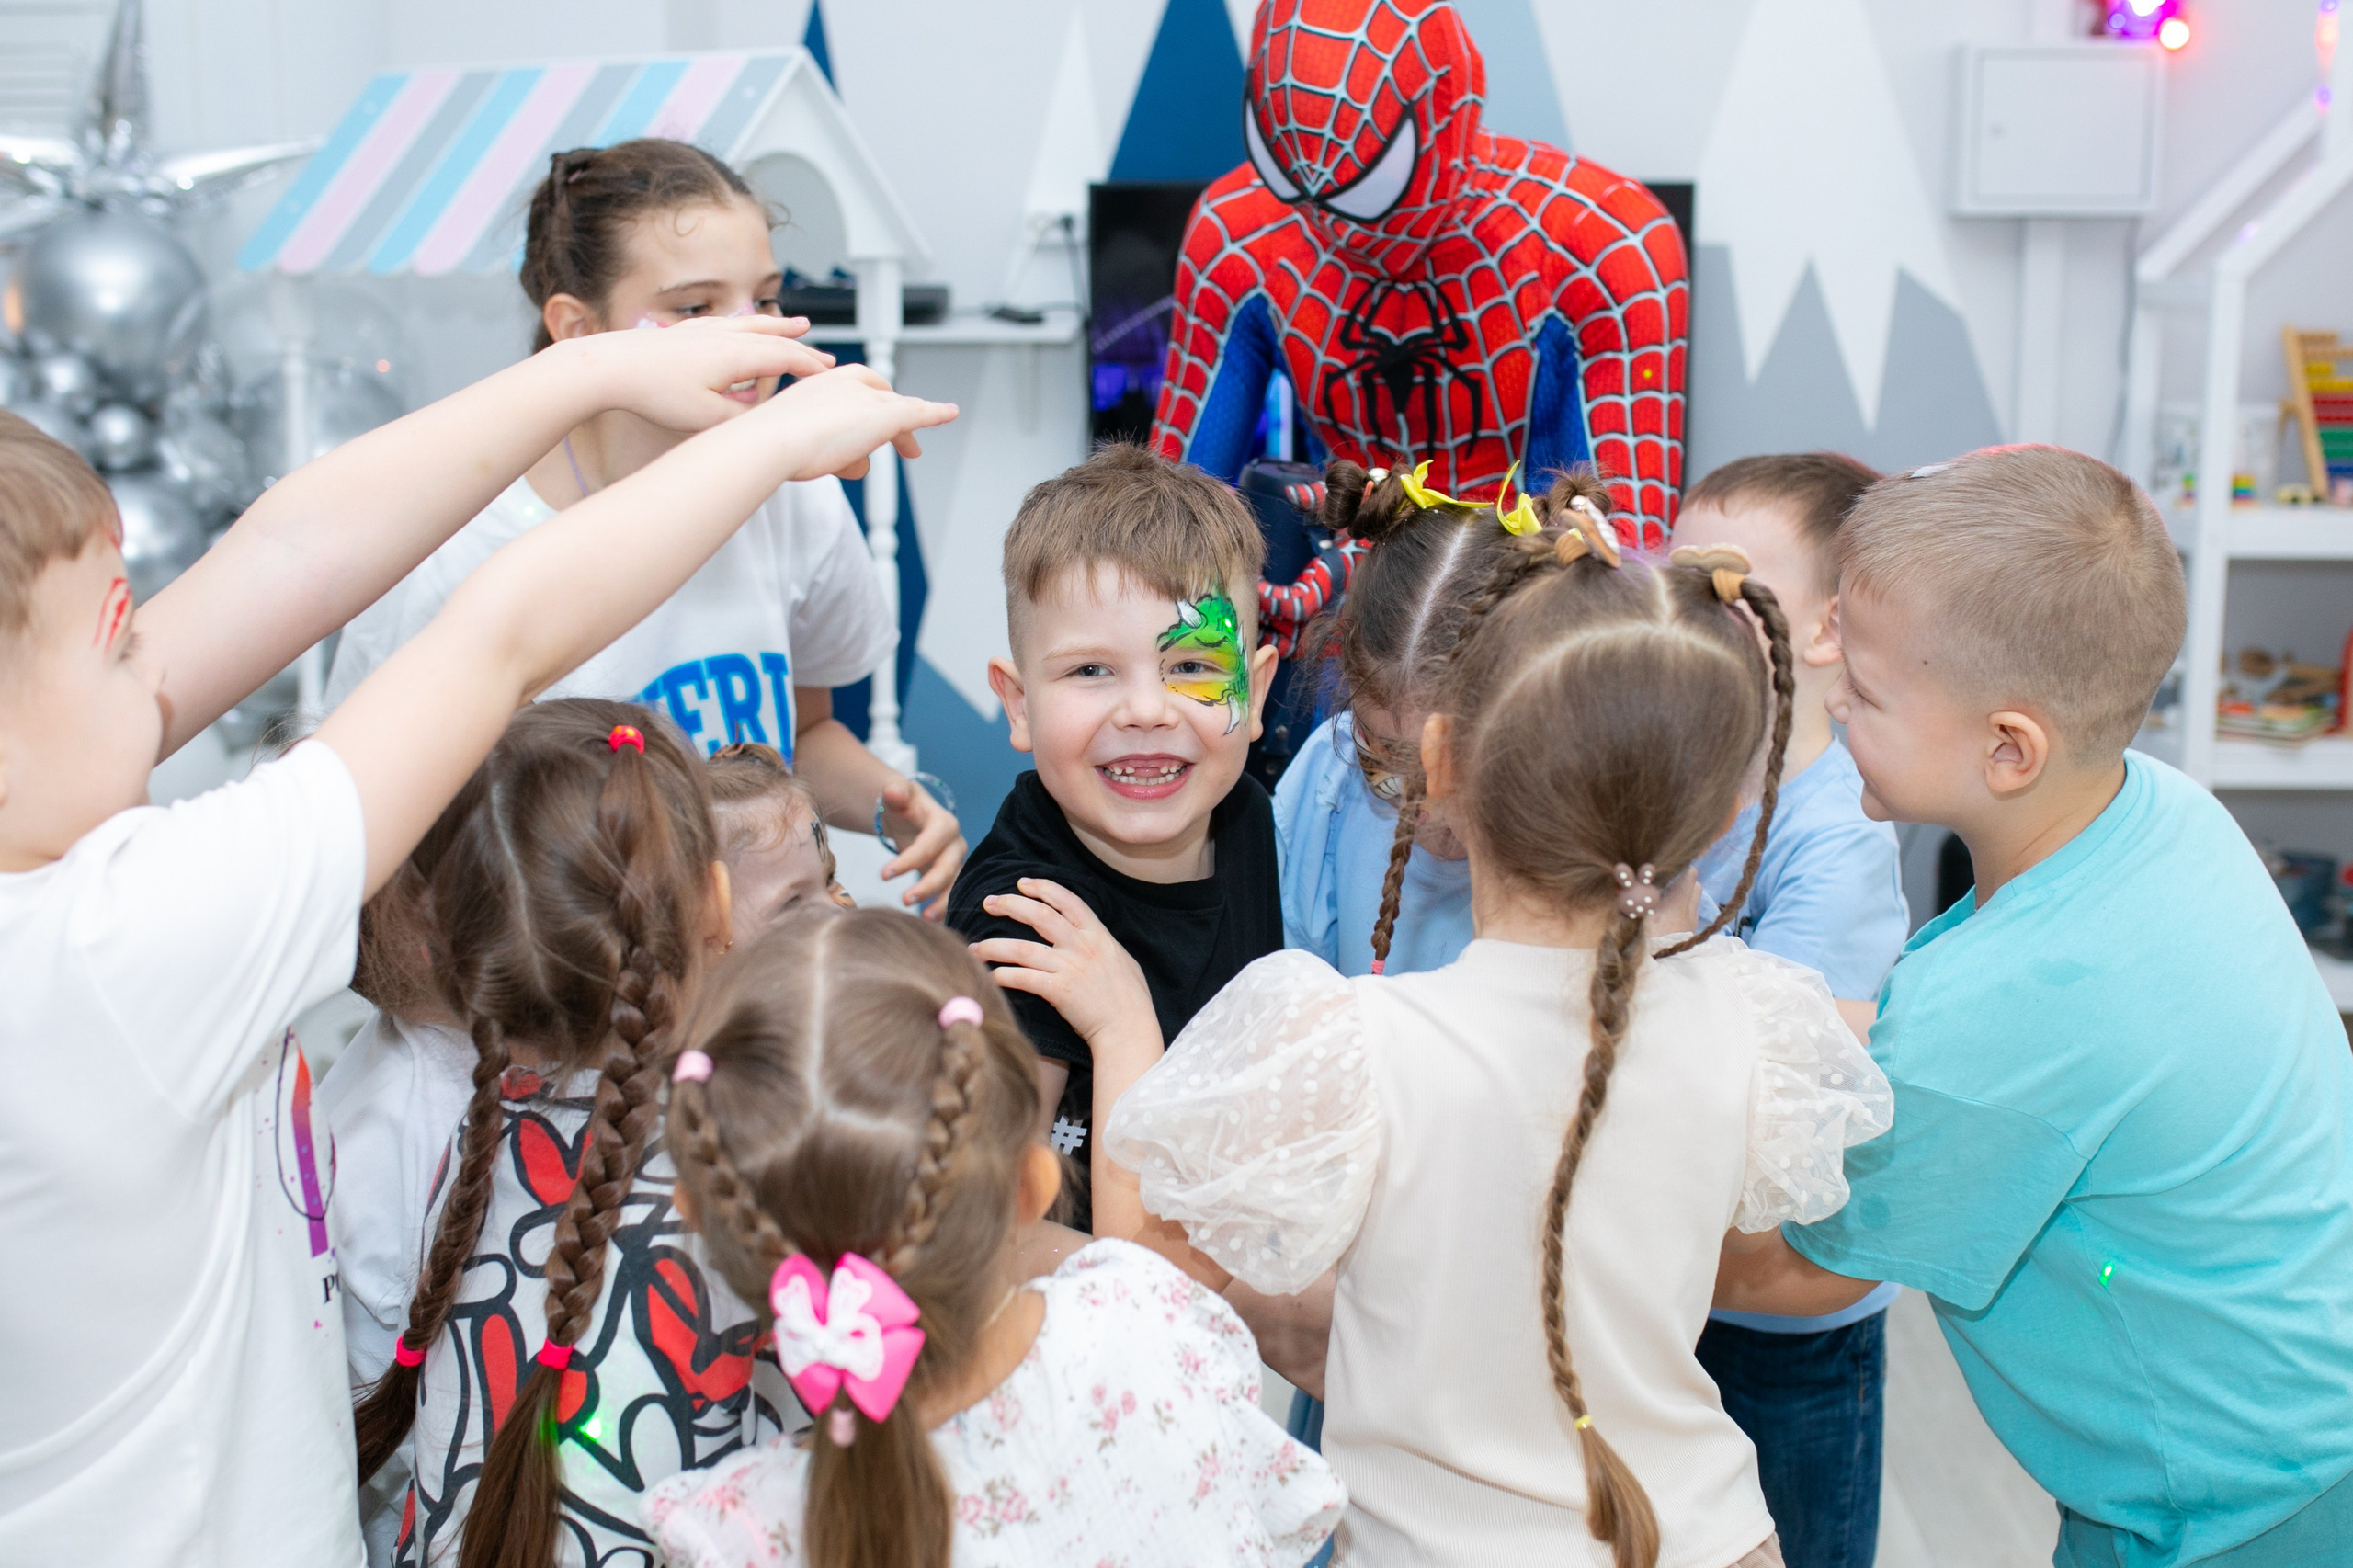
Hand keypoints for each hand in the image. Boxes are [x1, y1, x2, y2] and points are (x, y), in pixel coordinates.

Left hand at [565, 315, 838, 432]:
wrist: (611, 365)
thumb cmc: (655, 391)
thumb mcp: (706, 417)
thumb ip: (742, 416)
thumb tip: (761, 415)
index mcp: (736, 356)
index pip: (786, 359)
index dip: (813, 369)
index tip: (834, 378)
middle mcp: (725, 336)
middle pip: (777, 339)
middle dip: (806, 349)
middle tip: (829, 360)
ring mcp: (706, 330)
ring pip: (754, 325)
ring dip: (781, 327)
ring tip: (801, 325)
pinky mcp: (687, 332)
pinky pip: (730, 324)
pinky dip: (749, 324)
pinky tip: (746, 325)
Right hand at [757, 364, 957, 479]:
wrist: (769, 442)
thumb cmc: (769, 444)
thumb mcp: (791, 438)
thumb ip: (817, 444)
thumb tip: (844, 460)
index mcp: (819, 382)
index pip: (856, 385)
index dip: (869, 401)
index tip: (869, 416)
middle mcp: (844, 383)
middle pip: (880, 398)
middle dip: (892, 419)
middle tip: (902, 441)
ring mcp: (865, 398)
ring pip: (894, 415)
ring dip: (894, 438)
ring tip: (895, 453)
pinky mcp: (884, 416)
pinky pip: (917, 413)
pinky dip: (935, 413)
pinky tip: (949, 413)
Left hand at [879, 776, 965, 917]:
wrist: (910, 815)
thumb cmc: (902, 804)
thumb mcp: (896, 793)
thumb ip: (894, 792)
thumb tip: (893, 792)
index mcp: (944, 823)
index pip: (930, 844)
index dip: (909, 860)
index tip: (883, 875)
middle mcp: (955, 844)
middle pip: (947, 868)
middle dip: (927, 886)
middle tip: (903, 900)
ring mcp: (955, 861)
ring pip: (954, 885)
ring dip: (941, 903)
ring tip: (924, 918)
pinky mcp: (950, 876)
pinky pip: (950, 894)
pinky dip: (941, 908)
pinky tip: (929, 922)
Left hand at [969, 879, 1157, 1059]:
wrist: (1129, 1028)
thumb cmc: (1131, 998)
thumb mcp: (1122, 960)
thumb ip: (1102, 945)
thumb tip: (1090, 936)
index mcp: (1098, 935)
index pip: (1068, 901)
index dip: (1043, 888)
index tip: (1022, 883)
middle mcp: (1082, 946)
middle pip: (1040, 915)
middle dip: (1010, 905)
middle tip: (988, 903)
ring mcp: (1070, 968)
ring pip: (1023, 949)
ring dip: (994, 946)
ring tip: (975, 947)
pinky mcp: (1059, 991)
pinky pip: (1024, 978)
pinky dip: (1004, 975)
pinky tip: (991, 975)